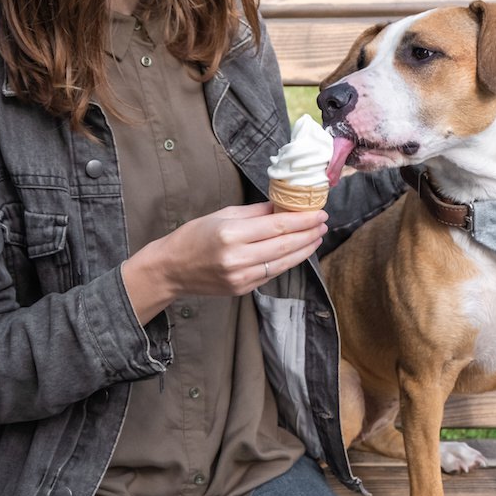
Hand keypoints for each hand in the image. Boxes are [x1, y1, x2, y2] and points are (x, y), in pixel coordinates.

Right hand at [122, 202, 327, 323]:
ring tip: (317, 238)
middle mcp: (238, 258)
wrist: (171, 269)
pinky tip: (297, 252)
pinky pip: (272, 274)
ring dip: (304, 250)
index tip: (319, 213)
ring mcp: (241, 277)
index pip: (278, 226)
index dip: (303, 220)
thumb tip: (283, 206)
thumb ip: (255, 212)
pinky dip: (287, 262)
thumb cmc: (193, 236)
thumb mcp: (222, 215)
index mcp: (231, 234)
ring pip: (283, 263)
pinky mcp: (242, 289)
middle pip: (284, 246)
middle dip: (308, 234)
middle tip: (323, 224)